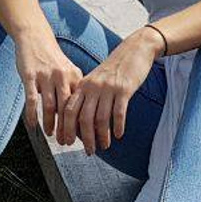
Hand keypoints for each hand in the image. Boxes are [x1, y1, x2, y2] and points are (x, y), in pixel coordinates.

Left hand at [16, 28, 159, 156]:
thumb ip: (86, 96)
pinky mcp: (124, 89)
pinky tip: (118, 135)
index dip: (66, 129)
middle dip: (85, 138)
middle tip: (89, 151)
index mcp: (83, 85)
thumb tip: (79, 122)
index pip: (68, 111)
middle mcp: (93, 87)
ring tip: (104, 146)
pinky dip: (118, 126)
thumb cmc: (114, 68)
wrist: (134, 49)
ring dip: (102, 136)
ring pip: (101, 119)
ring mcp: (108, 88)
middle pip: (83, 118)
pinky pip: (119, 112)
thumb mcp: (95, 80)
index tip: (66, 143)